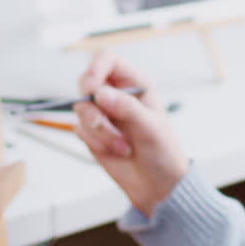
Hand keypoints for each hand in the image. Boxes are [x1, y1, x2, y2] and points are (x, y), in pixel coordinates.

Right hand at [74, 50, 188, 217]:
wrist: (157, 185)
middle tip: (104, 121)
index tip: (93, 87)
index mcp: (134, 83)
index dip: (96, 67)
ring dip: (99, 130)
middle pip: (86, 81)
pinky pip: (80, 129)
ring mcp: (102, 113)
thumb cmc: (164, 152)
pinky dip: (95, 142)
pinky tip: (115, 151)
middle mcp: (115, 94)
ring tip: (122, 145)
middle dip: (92, 105)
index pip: (107, 59)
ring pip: (81, 108)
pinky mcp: (92, 133)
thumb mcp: (151, 127)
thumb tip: (100, 93)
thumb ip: (127, 108)